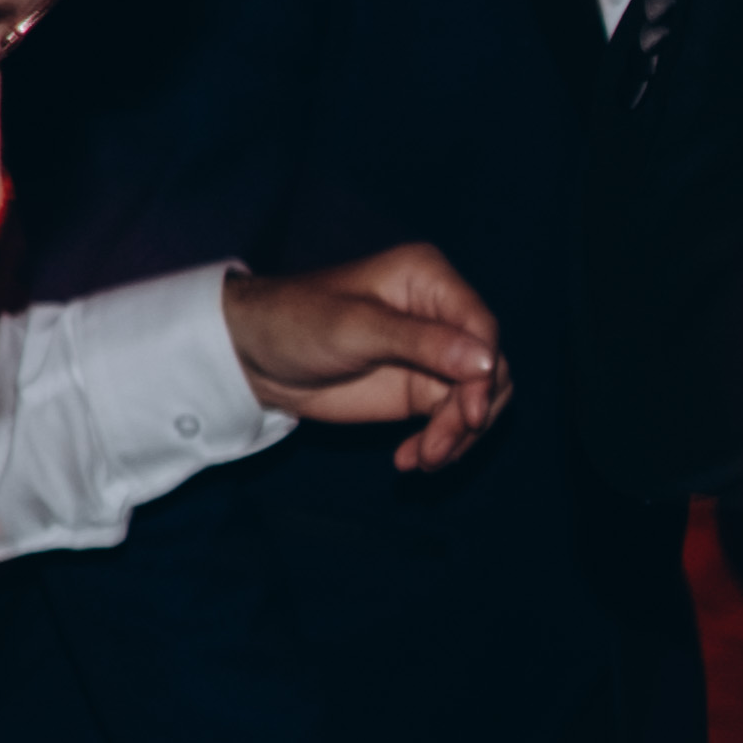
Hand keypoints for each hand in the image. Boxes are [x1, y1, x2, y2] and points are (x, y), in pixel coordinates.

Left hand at [227, 242, 506, 471]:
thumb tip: (485, 362)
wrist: (253, 356)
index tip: (469, 415)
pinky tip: (411, 460)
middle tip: (437, 448)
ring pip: (478, 399)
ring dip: (458, 435)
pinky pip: (453, 420)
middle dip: (469, 413)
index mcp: (430, 281)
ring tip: (423, 461)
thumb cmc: (297, 322)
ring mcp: (435, 356)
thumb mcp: (357, 329)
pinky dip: (442, 444)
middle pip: (488, 367)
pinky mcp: (421, 390)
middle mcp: (442, 316)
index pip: (481, 326)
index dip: (484, 371)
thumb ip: (421, 343)